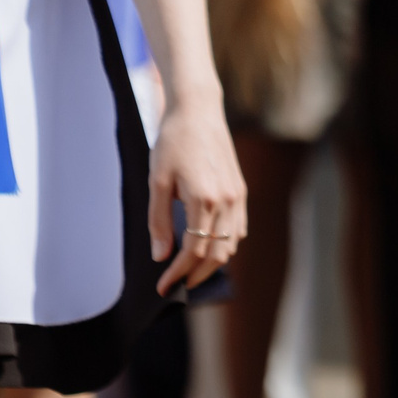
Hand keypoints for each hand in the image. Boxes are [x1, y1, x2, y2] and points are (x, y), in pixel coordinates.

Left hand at [147, 80, 246, 295]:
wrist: (198, 111)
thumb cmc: (173, 143)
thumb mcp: (157, 181)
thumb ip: (158, 221)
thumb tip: (160, 256)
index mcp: (204, 200)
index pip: (195, 252)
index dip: (178, 273)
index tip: (163, 285)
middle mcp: (226, 201)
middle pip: (217, 254)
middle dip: (196, 275)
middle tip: (175, 283)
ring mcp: (237, 196)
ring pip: (232, 244)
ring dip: (213, 262)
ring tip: (190, 269)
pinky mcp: (240, 190)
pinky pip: (239, 228)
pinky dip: (226, 244)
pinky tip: (209, 245)